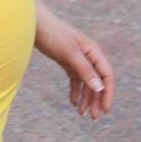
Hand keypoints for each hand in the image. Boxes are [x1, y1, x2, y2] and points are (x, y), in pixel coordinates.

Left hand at [34, 0, 113, 120]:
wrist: (32, 23)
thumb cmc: (52, 34)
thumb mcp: (69, 53)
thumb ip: (85, 70)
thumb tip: (99, 88)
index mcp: (93, 51)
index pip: (107, 75)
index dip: (108, 93)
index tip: (105, 110)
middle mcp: (89, 56)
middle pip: (98, 81)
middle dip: (97, 100)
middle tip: (93, 118)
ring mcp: (78, 59)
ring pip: (87, 83)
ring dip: (87, 98)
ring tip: (82, 114)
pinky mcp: (67, 61)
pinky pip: (76, 80)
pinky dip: (76, 91)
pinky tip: (73, 102)